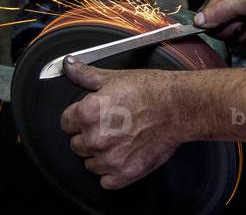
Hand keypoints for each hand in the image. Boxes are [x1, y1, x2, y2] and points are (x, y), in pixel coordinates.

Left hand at [60, 58, 185, 189]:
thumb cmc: (151, 91)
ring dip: (101, 155)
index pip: (66, 123)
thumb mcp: (115, 77)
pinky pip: (106, 181)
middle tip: (111, 126)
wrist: (179, 106)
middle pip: (77, 145)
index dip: (80, 118)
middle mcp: (94, 138)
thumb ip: (86, 75)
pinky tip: (126, 155)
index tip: (93, 116)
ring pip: (91, 164)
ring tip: (121, 139)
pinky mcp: (124, 174)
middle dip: (90, 136)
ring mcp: (109, 159)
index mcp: (87, 113)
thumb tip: (69, 65)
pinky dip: (114, 172)